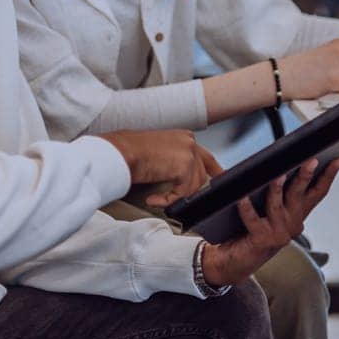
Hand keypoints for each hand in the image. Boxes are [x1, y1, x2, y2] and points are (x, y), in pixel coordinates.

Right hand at [99, 129, 222, 207]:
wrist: (120, 152)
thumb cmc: (131, 152)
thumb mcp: (160, 153)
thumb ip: (175, 161)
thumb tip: (183, 179)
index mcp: (185, 137)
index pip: (206, 157)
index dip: (214, 171)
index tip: (218, 179)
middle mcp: (190, 142)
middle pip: (202, 174)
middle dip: (192, 190)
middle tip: (180, 200)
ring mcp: (188, 153)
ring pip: (194, 186)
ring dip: (175, 196)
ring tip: (157, 198)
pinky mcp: (184, 166)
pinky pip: (183, 193)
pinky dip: (168, 201)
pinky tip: (153, 199)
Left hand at [200, 159, 338, 286]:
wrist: (235, 261)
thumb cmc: (249, 229)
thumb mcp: (267, 206)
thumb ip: (271, 186)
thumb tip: (269, 159)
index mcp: (297, 214)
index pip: (317, 191)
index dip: (328, 175)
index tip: (337, 160)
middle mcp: (292, 224)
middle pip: (300, 194)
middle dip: (306, 176)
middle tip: (311, 160)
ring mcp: (278, 233)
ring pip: (278, 204)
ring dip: (277, 187)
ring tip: (278, 173)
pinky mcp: (262, 240)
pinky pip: (253, 219)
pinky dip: (246, 207)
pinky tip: (241, 196)